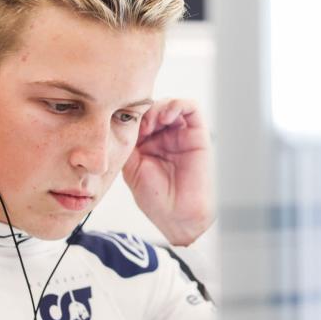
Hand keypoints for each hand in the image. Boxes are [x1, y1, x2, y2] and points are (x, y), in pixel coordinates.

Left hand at [122, 99, 213, 245]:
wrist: (177, 215)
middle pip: (155, 107)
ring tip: (150, 123)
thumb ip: (128, 142)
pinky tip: (165, 117)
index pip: (140, 116)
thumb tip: (122, 120)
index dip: (131, 115)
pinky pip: (191, 108)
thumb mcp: (131, 166)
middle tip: (137, 123)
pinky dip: (177, 105)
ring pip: (171, 104)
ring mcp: (182, 134)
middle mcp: (166, 136)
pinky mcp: (198, 134)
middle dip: (144, 111)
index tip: (123, 124)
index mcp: (149, 143)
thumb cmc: (156, 198)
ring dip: (158, 107)